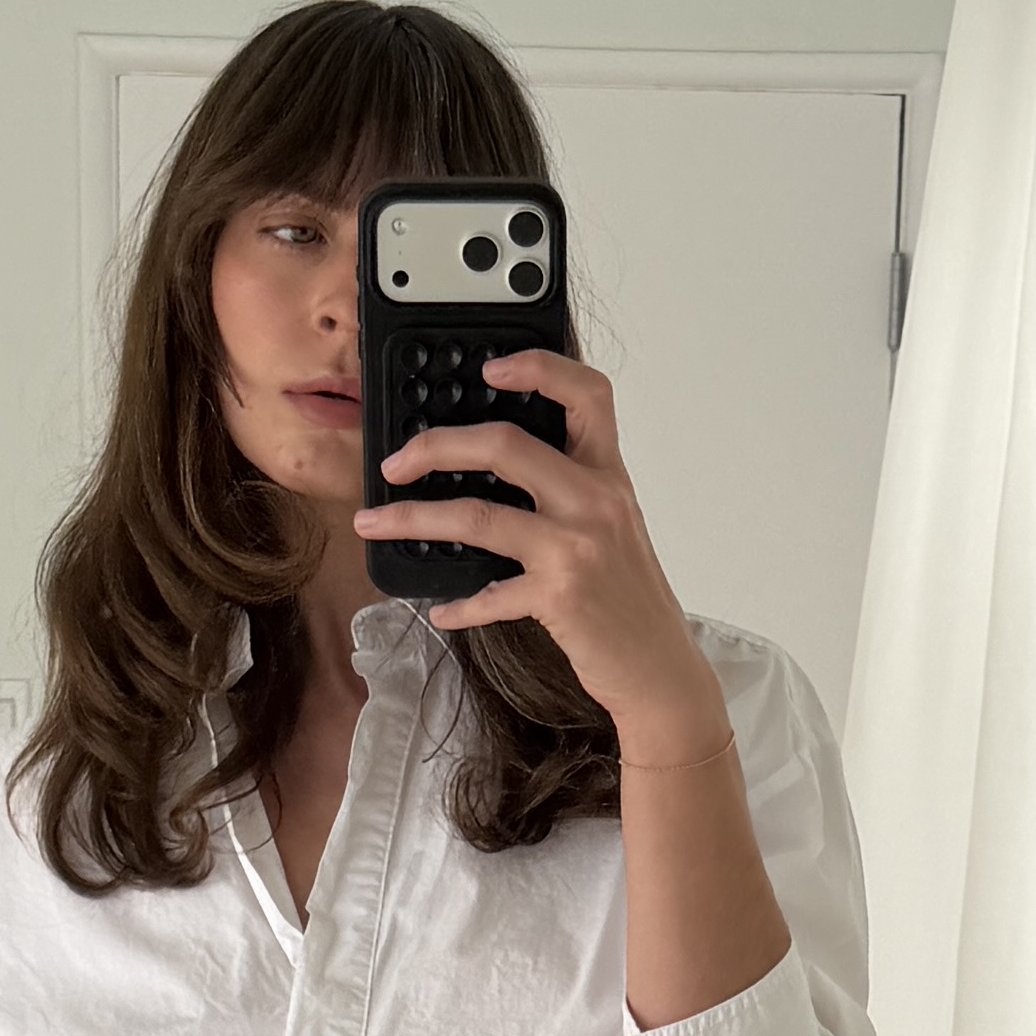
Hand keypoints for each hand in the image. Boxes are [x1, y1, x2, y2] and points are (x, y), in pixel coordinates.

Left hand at [354, 352, 727, 753]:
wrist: (659, 668)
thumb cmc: (630, 599)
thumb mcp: (614, 527)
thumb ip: (572, 490)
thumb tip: (502, 471)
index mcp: (609, 474)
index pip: (585, 393)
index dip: (537, 368)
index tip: (490, 368)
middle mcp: (595, 501)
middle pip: (505, 443)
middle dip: (436, 444)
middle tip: (396, 461)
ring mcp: (576, 547)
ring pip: (478, 514)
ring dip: (414, 518)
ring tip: (376, 521)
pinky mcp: (559, 597)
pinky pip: (489, 594)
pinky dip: (458, 603)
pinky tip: (438, 609)